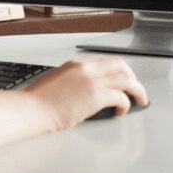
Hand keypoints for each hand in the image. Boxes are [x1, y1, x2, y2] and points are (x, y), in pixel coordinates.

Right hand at [25, 56, 147, 129]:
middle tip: (136, 89)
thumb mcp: (58, 82)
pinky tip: (121, 111)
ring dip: (137, 90)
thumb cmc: (40, 101)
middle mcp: (87, 68)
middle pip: (121, 66)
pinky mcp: (96, 96)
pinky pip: (121, 97)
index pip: (106, 61)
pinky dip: (125, 105)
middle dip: (132, 77)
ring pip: (127, 79)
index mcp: (77, 64)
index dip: (119, 71)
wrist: (32, 108)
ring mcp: (92, 80)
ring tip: (139, 100)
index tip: (123, 79)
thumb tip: (86, 91)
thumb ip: (74, 81)